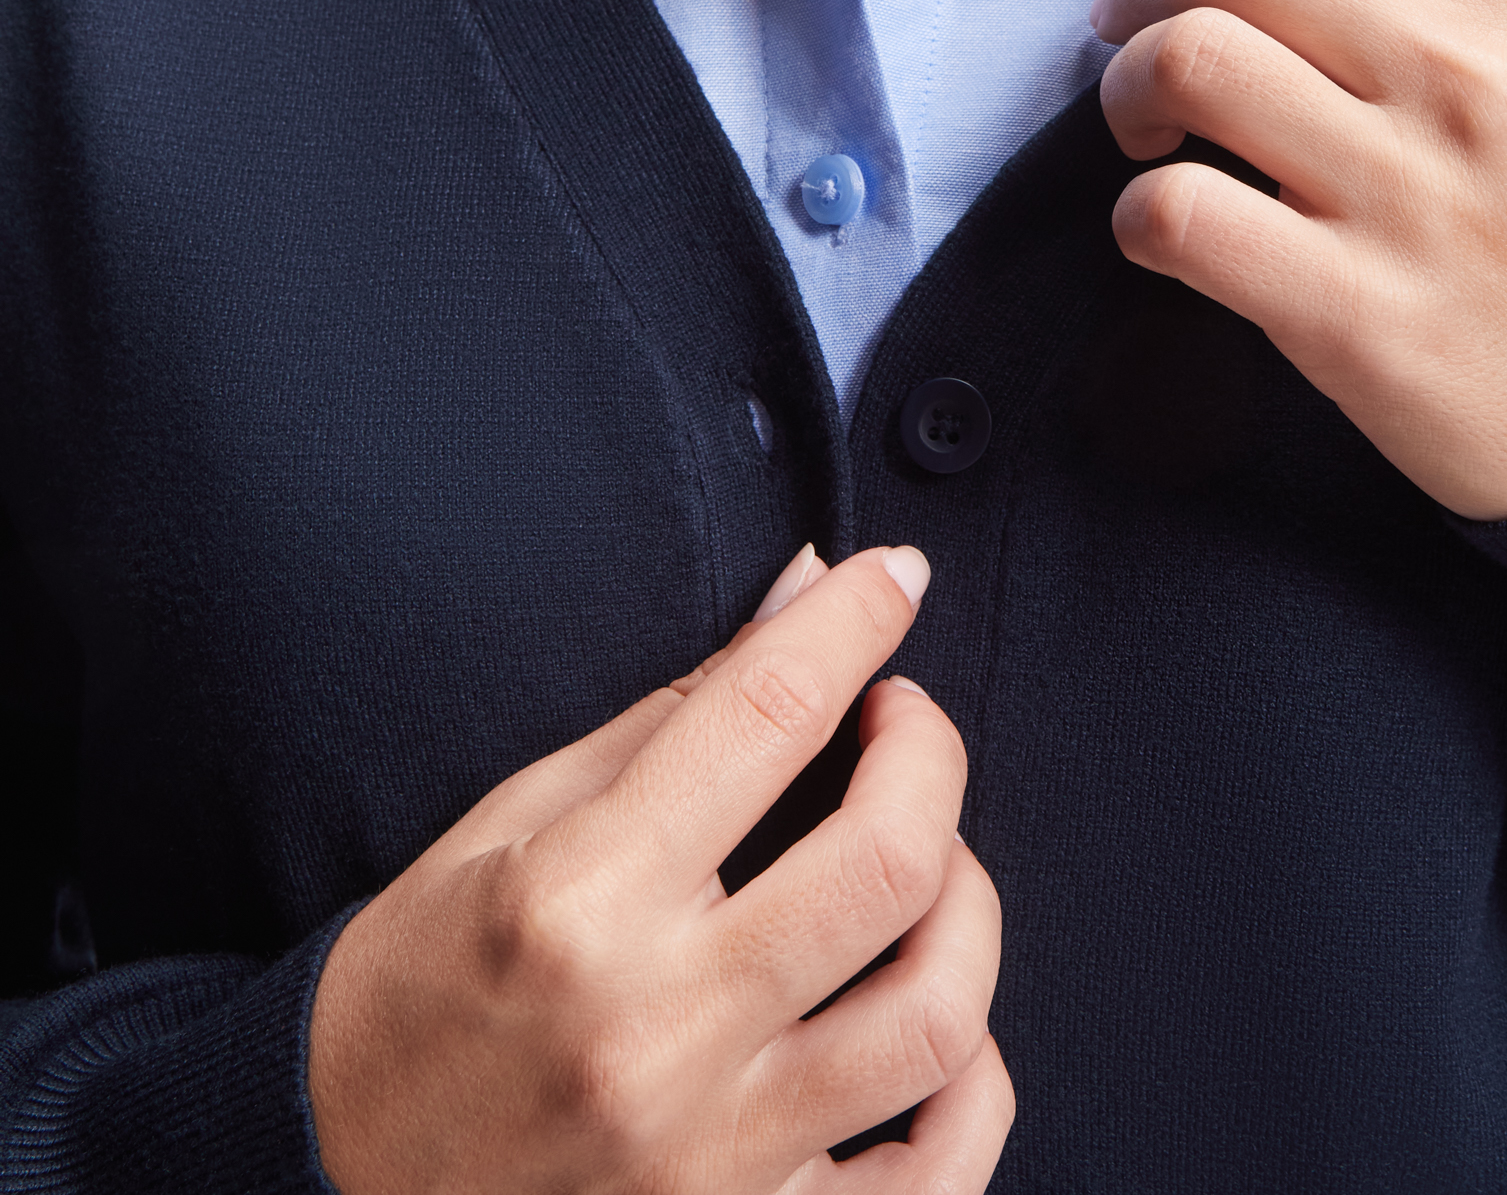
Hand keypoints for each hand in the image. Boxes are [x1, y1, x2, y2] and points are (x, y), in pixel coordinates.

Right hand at [309, 544, 1011, 1193]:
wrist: (322, 1184)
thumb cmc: (414, 992)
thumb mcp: (508, 823)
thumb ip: (674, 714)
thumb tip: (801, 596)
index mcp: (579, 902)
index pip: (766, 716)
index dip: (853, 620)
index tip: (890, 581)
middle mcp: (655, 1033)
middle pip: (887, 859)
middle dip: (927, 749)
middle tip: (900, 718)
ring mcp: (712, 1159)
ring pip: (936, 1014)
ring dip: (966, 904)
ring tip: (927, 861)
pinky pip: (937, 1174)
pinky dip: (975, 1083)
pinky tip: (944, 1016)